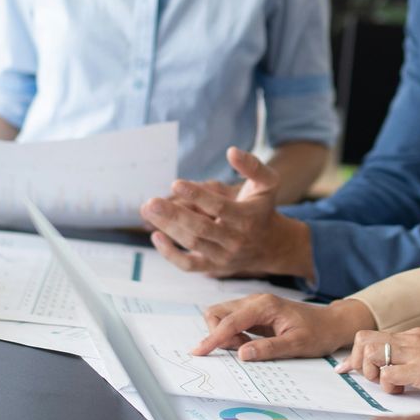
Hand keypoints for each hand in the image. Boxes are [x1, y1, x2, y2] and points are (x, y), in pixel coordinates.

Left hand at [142, 148, 312, 278]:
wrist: (271, 245)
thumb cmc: (262, 208)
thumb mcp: (267, 183)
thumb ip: (252, 166)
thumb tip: (231, 151)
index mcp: (247, 218)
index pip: (219, 208)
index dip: (197, 196)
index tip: (176, 183)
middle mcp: (235, 240)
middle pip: (200, 229)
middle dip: (174, 216)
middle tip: (152, 202)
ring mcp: (223, 256)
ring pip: (191, 244)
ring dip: (167, 228)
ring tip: (148, 210)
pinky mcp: (213, 267)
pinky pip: (188, 265)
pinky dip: (170, 254)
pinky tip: (156, 235)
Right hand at [192, 293, 372, 360]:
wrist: (332, 323)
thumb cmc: (318, 333)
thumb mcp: (297, 345)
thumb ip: (268, 349)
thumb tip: (242, 354)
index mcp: (265, 306)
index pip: (229, 321)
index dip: (212, 338)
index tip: (199, 352)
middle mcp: (255, 301)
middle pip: (217, 312)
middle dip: (218, 334)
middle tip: (240, 350)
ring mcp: (254, 306)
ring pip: (222, 316)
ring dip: (225, 335)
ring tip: (247, 347)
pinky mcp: (255, 314)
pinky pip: (232, 322)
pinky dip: (232, 335)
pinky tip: (249, 344)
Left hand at [334, 328, 419, 407]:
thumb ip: (410, 360)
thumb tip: (385, 372)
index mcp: (414, 336)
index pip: (370, 336)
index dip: (353, 355)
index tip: (345, 370)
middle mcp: (412, 339)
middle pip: (363, 340)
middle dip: (357, 363)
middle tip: (370, 380)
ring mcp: (418, 353)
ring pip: (371, 353)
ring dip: (372, 374)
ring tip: (390, 386)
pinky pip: (388, 374)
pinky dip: (388, 386)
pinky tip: (403, 391)